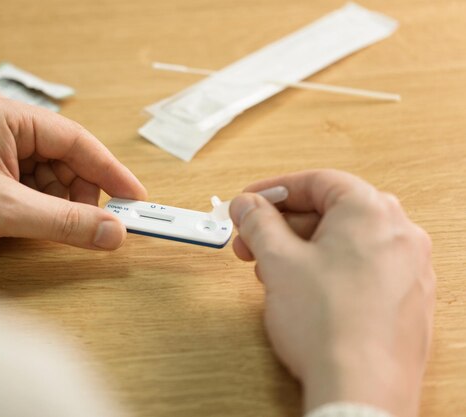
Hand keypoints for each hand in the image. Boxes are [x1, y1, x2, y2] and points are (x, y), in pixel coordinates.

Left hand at [0, 90, 146, 264]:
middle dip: (82, 193)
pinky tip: (37, 227)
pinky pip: (28, 190)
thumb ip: (65, 222)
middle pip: (63, 159)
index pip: (74, 140)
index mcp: (3, 116)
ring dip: (60, 205)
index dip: (109, 171)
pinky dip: (40, 211)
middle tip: (100, 224)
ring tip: (61, 229)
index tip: (135, 198)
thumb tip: (115, 232)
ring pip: (47, 178)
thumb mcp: (2, 212)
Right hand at [229, 170, 434, 416]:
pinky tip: (302, 289)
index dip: (274, 190)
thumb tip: (247, 206)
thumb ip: (258, 223)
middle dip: (283, 225)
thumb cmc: (328, 325)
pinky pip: (362, 267)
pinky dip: (328, 269)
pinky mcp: (406, 298)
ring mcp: (408, 267)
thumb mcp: (278, 261)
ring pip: (345, 241)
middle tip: (251, 240)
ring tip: (271, 271)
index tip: (248, 203)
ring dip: (302, 249)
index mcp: (371, 211)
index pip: (317, 181)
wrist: (360, 389)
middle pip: (331, 211)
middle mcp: (399, 233)